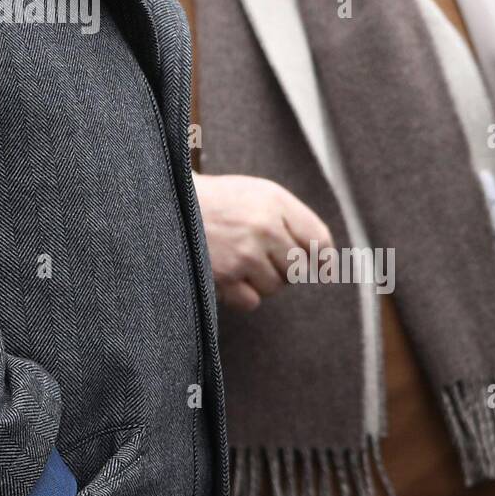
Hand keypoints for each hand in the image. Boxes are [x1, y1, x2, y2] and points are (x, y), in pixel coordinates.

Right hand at [192, 173, 333, 313]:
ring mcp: (244, 253)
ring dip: (261, 281)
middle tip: (261, 255)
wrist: (169, 203)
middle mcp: (264, 227)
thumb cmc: (219, 201)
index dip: (322, 260)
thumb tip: (325, 264)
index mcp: (275, 202)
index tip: (319, 268)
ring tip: (239, 260)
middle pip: (300, 270)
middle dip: (284, 268)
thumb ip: (293, 220)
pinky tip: (227, 275)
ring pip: (275, 287)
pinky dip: (241, 294)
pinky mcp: (224, 276)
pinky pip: (252, 302)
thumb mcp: (259, 193)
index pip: (320, 241)